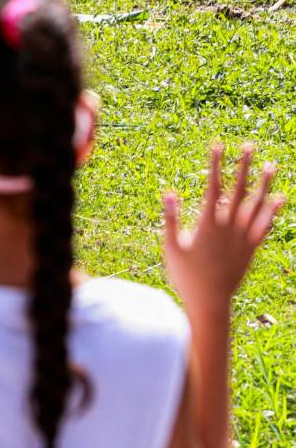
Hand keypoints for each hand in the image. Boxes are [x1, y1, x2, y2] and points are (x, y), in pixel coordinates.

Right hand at [162, 144, 283, 315]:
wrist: (209, 302)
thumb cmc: (185, 275)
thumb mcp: (170, 246)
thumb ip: (171, 218)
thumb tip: (169, 193)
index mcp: (207, 224)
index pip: (213, 187)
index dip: (216, 165)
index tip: (218, 146)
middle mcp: (228, 227)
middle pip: (238, 190)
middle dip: (243, 166)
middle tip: (248, 145)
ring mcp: (243, 238)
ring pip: (256, 205)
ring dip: (264, 184)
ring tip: (271, 165)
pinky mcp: (252, 248)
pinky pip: (265, 226)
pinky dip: (272, 211)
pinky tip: (279, 198)